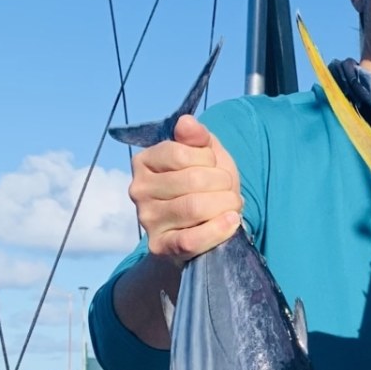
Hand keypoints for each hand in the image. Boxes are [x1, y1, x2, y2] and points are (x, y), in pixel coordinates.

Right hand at [130, 113, 242, 261]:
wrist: (199, 226)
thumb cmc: (204, 185)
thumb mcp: (205, 154)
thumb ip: (197, 137)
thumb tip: (187, 123)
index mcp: (143, 161)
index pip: (181, 152)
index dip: (209, 159)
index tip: (216, 166)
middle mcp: (139, 190)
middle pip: (192, 180)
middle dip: (223, 184)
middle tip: (230, 190)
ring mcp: (147, 220)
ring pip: (194, 208)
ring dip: (225, 205)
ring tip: (232, 205)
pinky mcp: (160, 246)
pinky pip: (191, 240)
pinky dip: (217, 230)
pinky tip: (232, 221)